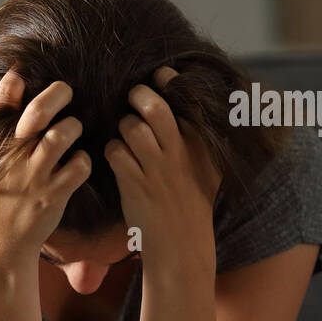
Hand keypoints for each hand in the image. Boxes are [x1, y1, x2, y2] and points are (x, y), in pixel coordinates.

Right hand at [0, 70, 91, 268]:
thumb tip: (7, 84)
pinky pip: (80, 165)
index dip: (13, 83)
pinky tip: (76, 163)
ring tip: (71, 132)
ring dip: (73, 127)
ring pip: (64, 133)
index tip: (22, 74)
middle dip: (58, 94)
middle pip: (38, 111)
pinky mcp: (54, 194)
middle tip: (67, 92)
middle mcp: (12, 156)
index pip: (0, 103)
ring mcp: (34, 175)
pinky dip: (83, 161)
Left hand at [103, 66, 221, 275]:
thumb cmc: (193, 203)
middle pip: (155, 108)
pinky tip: (116, 156)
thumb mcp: (210, 169)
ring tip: (125, 133)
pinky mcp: (134, 184)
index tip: (159, 76)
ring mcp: (156, 169)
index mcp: (200, 144)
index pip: (186, 100)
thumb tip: (208, 107)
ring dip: (122, 125)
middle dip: (139, 95)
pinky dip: (111, 150)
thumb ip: (205, 138)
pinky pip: (115, 152)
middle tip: (133, 97)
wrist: (181, 244)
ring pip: (131, 127)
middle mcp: (179, 153)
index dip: (168, 81)